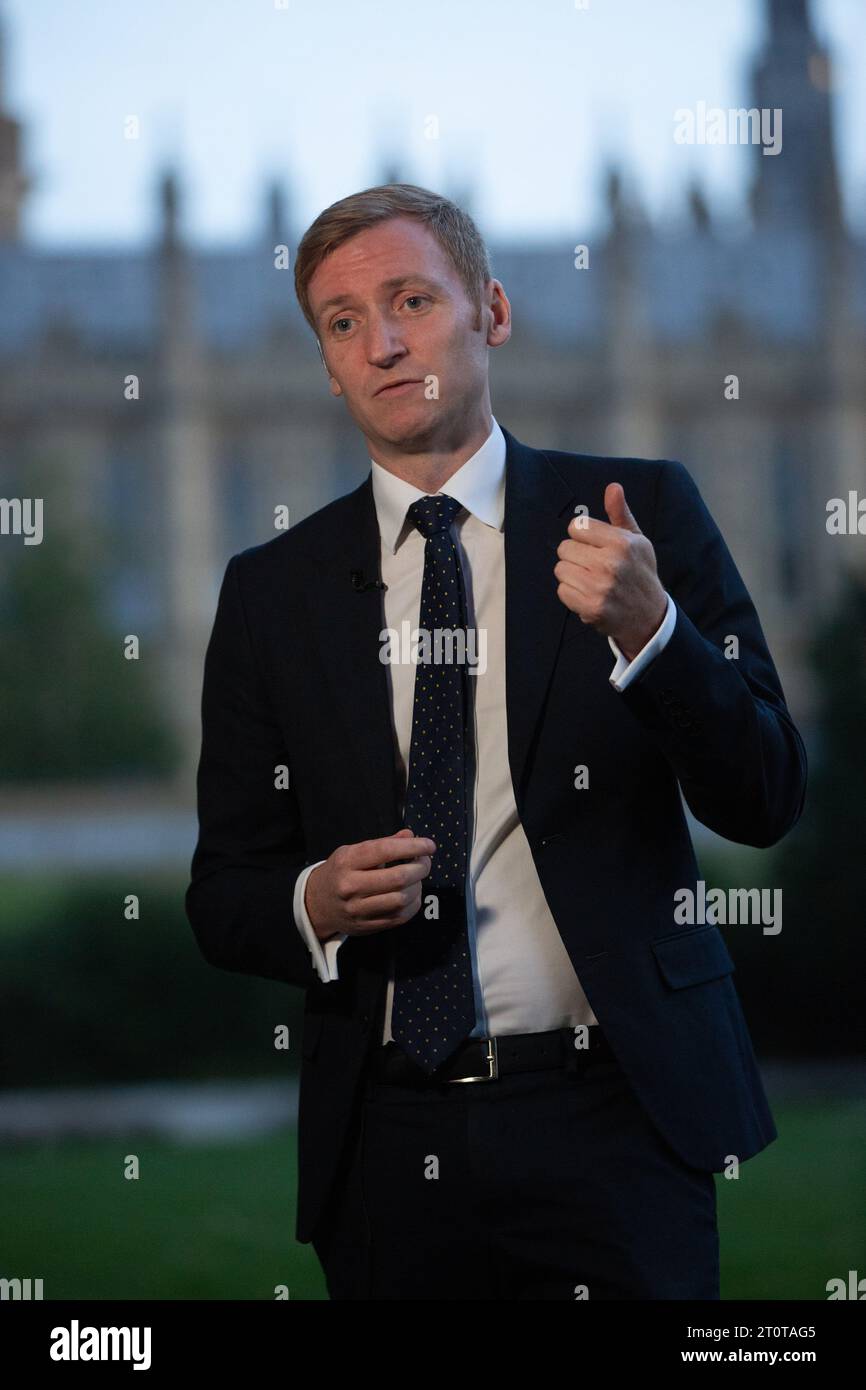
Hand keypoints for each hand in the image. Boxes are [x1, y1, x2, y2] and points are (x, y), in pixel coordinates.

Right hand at [305, 828, 435, 940]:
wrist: (316, 903)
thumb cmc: (340, 872)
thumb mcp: (353, 851)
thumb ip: (383, 843)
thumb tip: (411, 836)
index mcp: (347, 861)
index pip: (385, 850)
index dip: (412, 847)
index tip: (429, 845)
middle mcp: (350, 886)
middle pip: (398, 878)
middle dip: (420, 868)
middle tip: (425, 862)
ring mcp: (357, 909)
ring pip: (401, 899)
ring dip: (418, 886)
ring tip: (417, 878)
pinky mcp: (366, 926)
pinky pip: (399, 917)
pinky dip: (413, 904)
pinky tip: (412, 894)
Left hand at [554, 482, 666, 660]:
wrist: (649, 615)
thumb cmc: (640, 572)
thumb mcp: (637, 540)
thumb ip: (620, 514)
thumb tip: (613, 487)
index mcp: (621, 542)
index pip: (577, 527)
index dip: (582, 536)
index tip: (594, 546)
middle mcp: (610, 563)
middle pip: (564, 548)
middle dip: (575, 555)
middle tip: (592, 565)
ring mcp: (599, 587)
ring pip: (560, 569)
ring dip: (571, 574)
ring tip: (590, 580)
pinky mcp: (590, 607)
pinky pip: (562, 591)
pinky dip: (571, 593)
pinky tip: (588, 594)